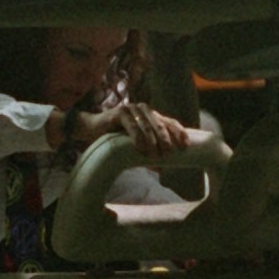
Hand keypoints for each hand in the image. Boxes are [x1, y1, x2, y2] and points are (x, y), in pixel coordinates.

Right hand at [67, 101, 190, 158]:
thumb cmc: (116, 139)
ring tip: (155, 155)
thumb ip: (148, 153)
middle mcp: (144, 110)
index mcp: (152, 115)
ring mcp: (132, 109)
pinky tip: (140, 148)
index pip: (170, 122)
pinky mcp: (120, 112)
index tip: (185, 146)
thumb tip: (161, 169)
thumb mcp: (136, 146)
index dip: (179, 133)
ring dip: (152, 141)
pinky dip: (137, 138)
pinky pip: (131, 126)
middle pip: (160, 124)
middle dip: (166, 140)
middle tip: (169, 154)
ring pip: (147, 125)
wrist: (92, 129)